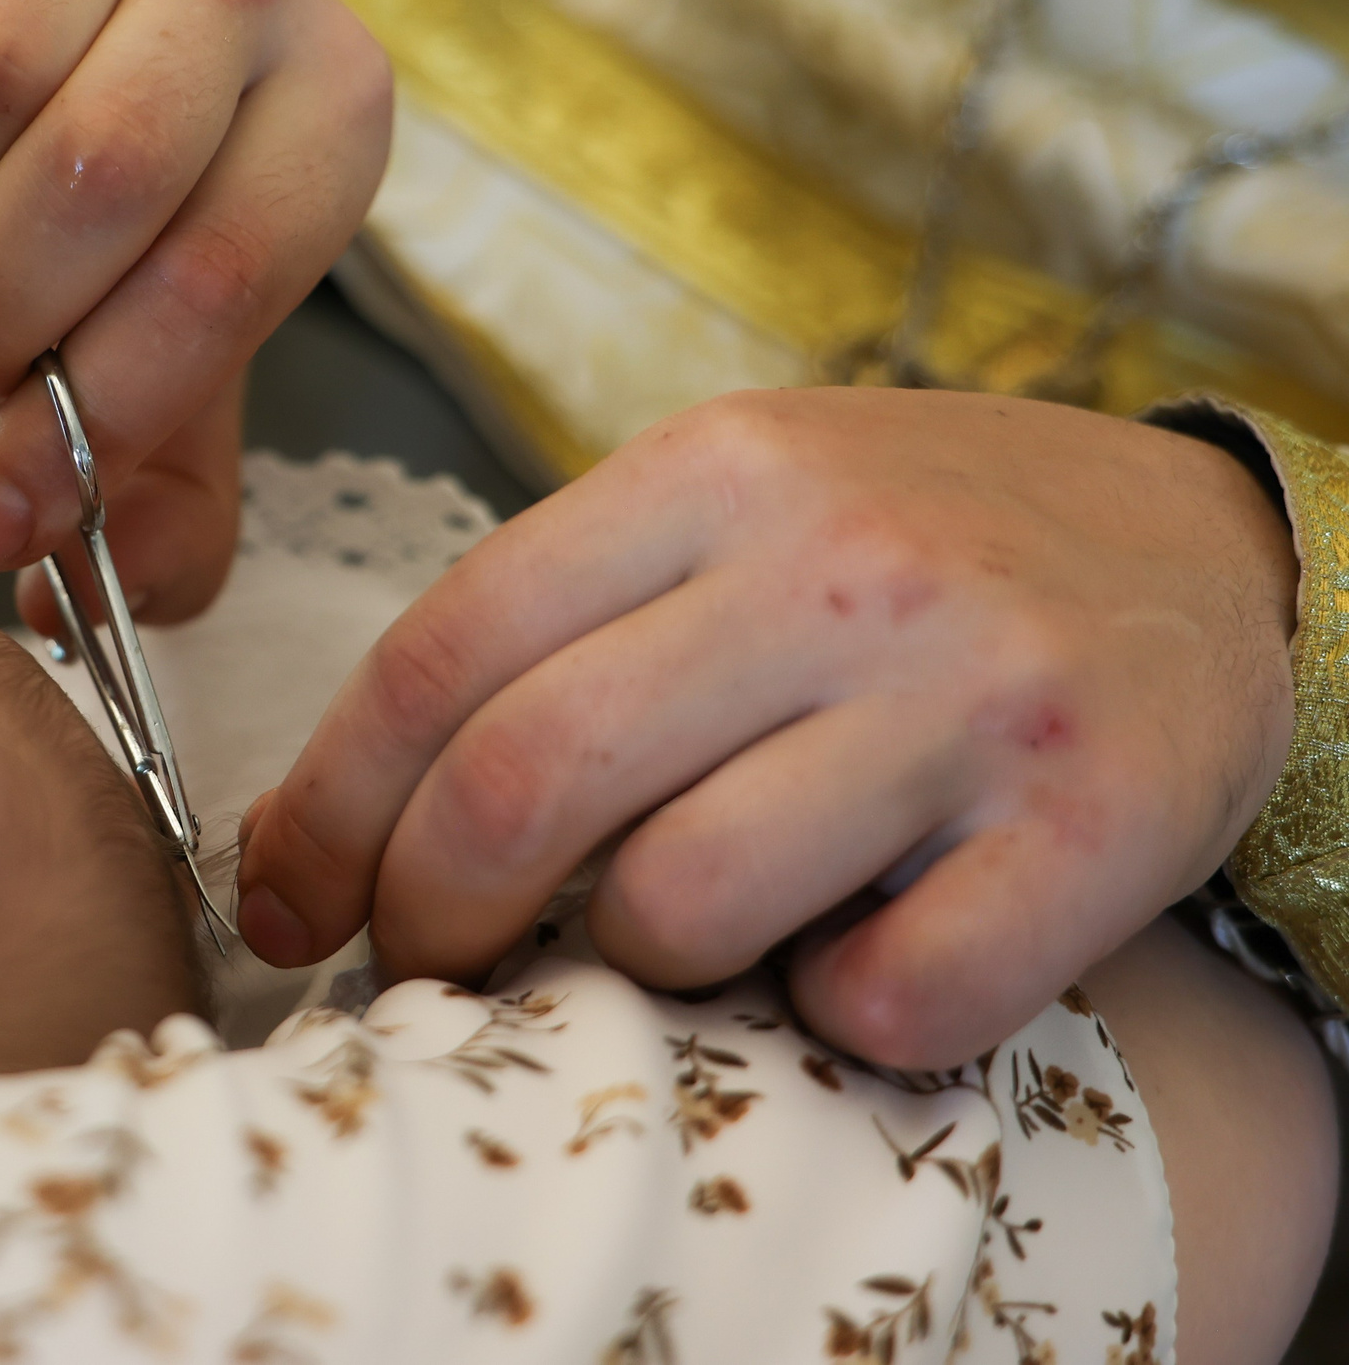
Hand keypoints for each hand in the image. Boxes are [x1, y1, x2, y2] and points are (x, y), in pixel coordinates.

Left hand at [236, 389, 1299, 1066]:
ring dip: (638, 964)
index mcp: (707, 475)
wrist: (1201, 541)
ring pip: (686, 901)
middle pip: (529, 782)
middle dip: (429, 912)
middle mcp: (833, 565)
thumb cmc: (907, 547)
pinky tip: (849, 968)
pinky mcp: (1102, 819)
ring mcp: (969, 691)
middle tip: (425, 962)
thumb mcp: (727, 507)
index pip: (443, 651)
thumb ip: (558, 621)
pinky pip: (895, 995)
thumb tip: (344, 813)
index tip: (290, 900)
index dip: (330, 803)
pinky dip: (838, 1018)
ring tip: (676, 936)